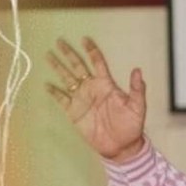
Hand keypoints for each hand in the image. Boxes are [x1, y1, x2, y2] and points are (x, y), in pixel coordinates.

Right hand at [45, 37, 146, 162]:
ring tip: (48, 55)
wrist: (121, 146)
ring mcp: (82, 99)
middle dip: (69, 53)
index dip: (92, 51)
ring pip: (67, 79)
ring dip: (58, 67)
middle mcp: (92, 88)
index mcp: (107, 84)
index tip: (85, 39)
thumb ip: (137, 89)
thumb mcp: (138, 107)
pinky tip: (47, 84)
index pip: (98, 63)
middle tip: (60, 41)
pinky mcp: (74, 112)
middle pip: (78, 66)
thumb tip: (138, 70)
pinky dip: (54, 92)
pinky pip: (62, 99)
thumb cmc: (132, 125)